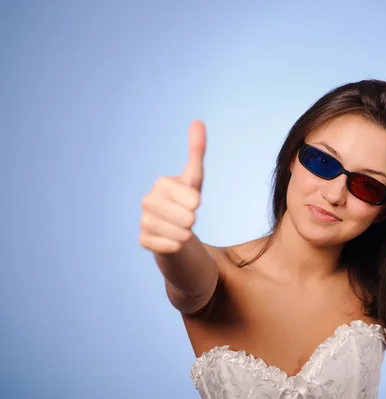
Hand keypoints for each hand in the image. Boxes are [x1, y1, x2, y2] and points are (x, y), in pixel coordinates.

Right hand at [139, 121, 206, 253]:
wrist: (175, 230)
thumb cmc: (186, 201)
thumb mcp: (195, 178)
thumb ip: (197, 151)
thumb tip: (198, 121)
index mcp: (161, 184)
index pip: (193, 200)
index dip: (196, 203)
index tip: (190, 202)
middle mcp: (147, 201)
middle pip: (188, 217)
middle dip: (192, 220)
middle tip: (186, 217)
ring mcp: (144, 221)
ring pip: (180, 233)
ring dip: (186, 233)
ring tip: (181, 228)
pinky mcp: (143, 241)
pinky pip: (171, 247)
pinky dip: (177, 245)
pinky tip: (173, 240)